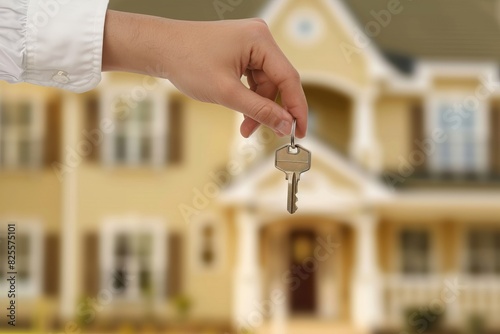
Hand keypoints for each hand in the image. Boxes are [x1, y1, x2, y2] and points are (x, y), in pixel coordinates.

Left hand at [102, 11, 307, 137]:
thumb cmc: (187, 62)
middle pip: (277, 82)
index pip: (289, 79)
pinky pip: (254, 78)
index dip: (296, 109)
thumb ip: (259, 110)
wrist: (161, 48)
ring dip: (257, 107)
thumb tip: (285, 125)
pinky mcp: (241, 51)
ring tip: (245, 127)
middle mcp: (259, 38)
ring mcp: (250, 44)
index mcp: (260, 40)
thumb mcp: (227, 92)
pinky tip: (242, 111)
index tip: (298, 132)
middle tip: (268, 134)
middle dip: (270, 110)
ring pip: (265, 84)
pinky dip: (249, 97)